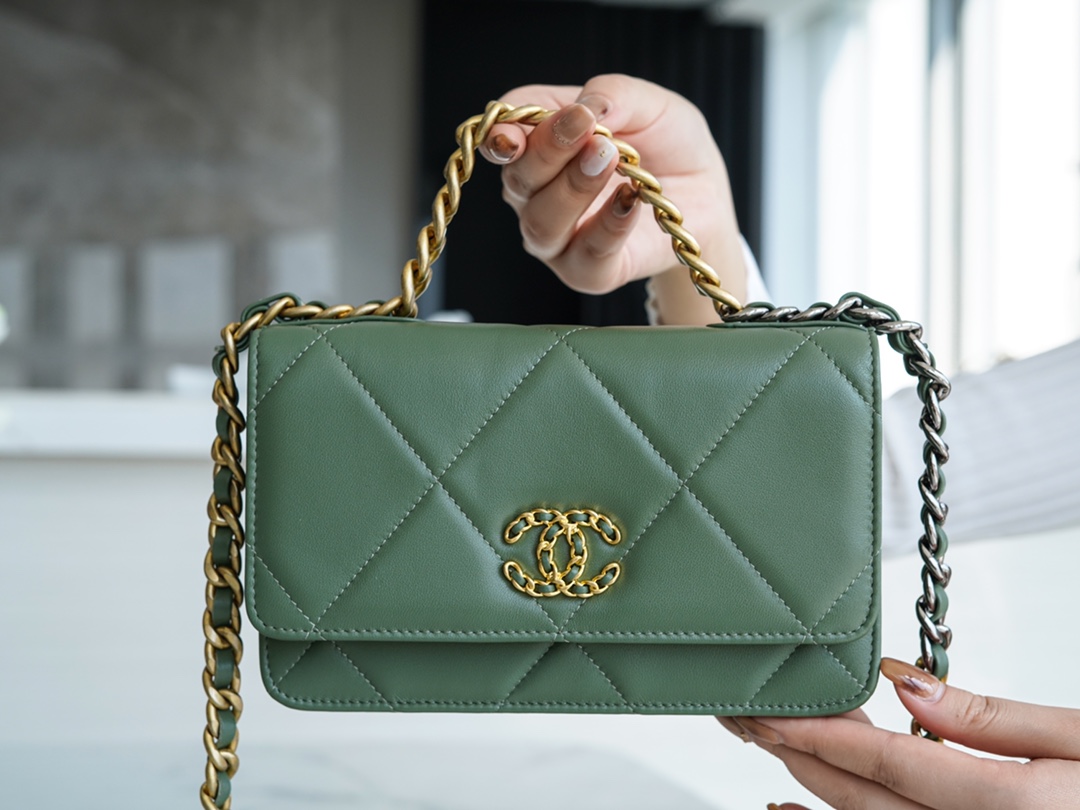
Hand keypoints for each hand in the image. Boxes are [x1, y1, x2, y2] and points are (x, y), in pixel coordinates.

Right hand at [480, 74, 745, 323]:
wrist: (706, 197)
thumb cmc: (668, 146)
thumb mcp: (652, 104)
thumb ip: (614, 95)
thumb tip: (585, 107)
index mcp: (540, 144)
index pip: (501, 137)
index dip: (499, 133)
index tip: (516, 130)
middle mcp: (537, 193)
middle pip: (517, 179)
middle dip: (547, 150)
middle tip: (585, 127)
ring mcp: (558, 237)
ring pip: (541, 222)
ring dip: (573, 187)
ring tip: (611, 158)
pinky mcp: (589, 271)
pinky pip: (587, 254)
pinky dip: (608, 225)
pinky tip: (630, 199)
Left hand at [719, 657, 1079, 808]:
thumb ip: (991, 719)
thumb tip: (910, 687)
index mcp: (1010, 807)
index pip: (886, 763)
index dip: (818, 734)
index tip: (768, 709)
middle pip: (860, 799)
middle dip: (795, 753)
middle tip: (746, 713)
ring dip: (805, 784)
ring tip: (762, 743)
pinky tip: (792, 807)